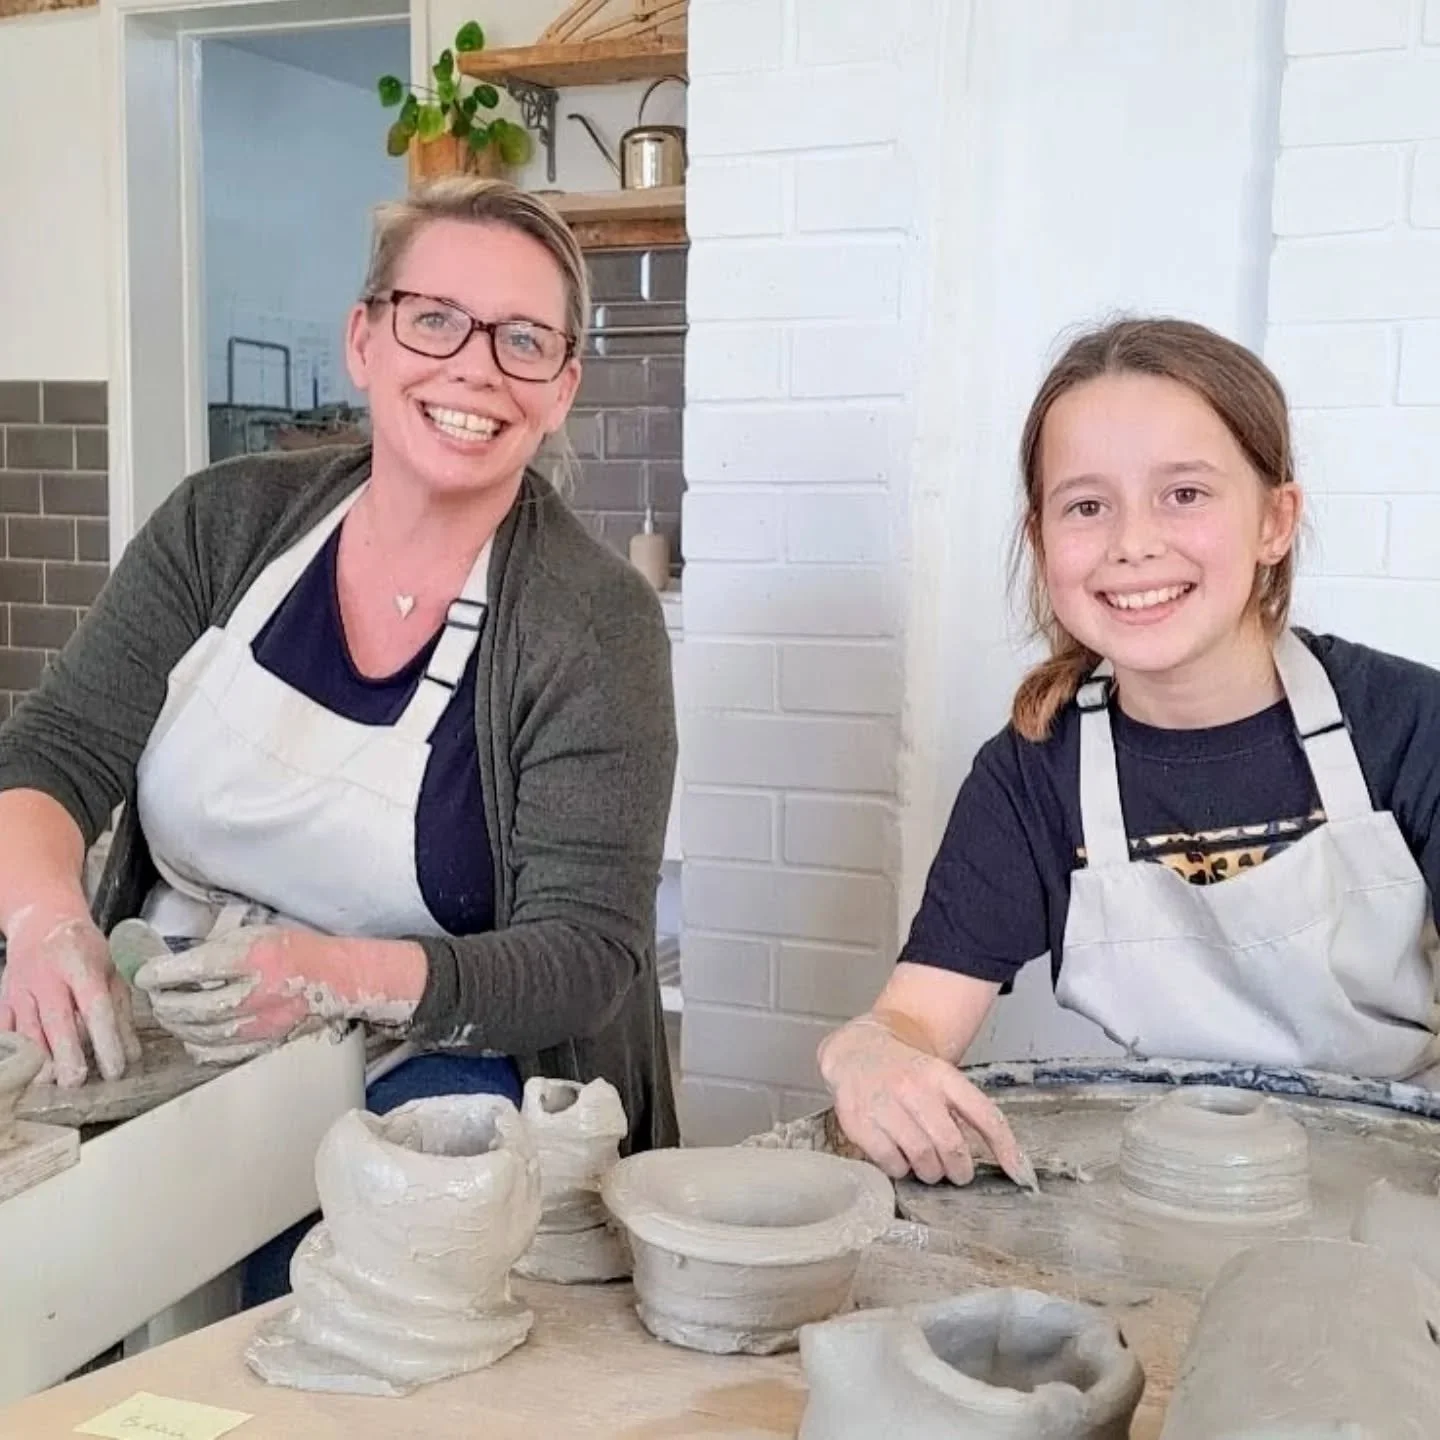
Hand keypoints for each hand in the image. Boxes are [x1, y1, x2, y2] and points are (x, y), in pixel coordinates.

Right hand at [0, 906, 141, 1086]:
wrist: (41, 922)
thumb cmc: (82, 949)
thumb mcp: (110, 969)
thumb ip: (120, 1010)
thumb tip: (132, 1053)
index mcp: (80, 965)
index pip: (95, 1006)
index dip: (105, 1039)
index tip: (115, 1069)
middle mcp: (46, 977)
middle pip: (56, 1021)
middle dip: (66, 1055)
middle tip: (77, 1083)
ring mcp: (20, 989)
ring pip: (28, 1030)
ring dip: (40, 1060)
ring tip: (53, 1084)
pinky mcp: (4, 1000)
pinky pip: (7, 1030)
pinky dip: (17, 1051)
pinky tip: (27, 1072)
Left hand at [135, 926, 425, 1063]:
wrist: (335, 978)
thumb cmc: (295, 951)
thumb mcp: (256, 934)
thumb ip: (217, 949)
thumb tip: (175, 965)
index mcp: (253, 958)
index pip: (193, 969)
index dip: (160, 973)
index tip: (145, 973)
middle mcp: (255, 993)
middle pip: (191, 1007)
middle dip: (163, 1002)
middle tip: (154, 996)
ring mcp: (260, 1024)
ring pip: (200, 1034)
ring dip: (176, 1025)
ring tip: (168, 1014)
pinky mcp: (263, 1044)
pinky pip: (218, 1054)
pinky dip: (197, 1046)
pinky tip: (192, 1035)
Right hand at [818, 1016, 1034, 1189]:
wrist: (856, 1051)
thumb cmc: (906, 1073)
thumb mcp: (939, 1078)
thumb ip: (964, 1112)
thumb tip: (1002, 1159)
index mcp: (942, 1075)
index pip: (985, 1115)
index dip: (1007, 1149)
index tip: (1022, 1175)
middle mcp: (913, 1087)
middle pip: (951, 1144)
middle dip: (959, 1169)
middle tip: (957, 1174)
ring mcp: (884, 1103)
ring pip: (921, 1157)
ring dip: (930, 1172)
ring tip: (927, 1167)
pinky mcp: (859, 1121)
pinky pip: (890, 1162)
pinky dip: (900, 1169)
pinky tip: (900, 1159)